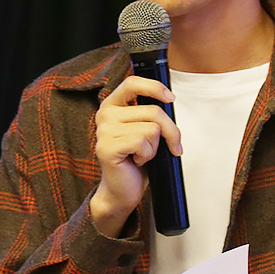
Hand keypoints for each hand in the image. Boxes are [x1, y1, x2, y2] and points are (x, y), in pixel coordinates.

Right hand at [88, 74, 181, 236]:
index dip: (154, 87)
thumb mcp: (147, 130)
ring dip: (155, 147)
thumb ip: (151, 114)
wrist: (122, 190)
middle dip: (170, 131)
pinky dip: (147, 155)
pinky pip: (142, 143)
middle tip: (169, 146)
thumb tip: (169, 100)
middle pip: (154, 111)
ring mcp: (104, 131)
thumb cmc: (137, 160)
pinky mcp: (107, 148)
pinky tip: (136, 161)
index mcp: (113, 105)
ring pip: (151, 129)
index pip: (132, 83)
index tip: (170, 99)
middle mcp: (105, 114)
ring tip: (142, 155)